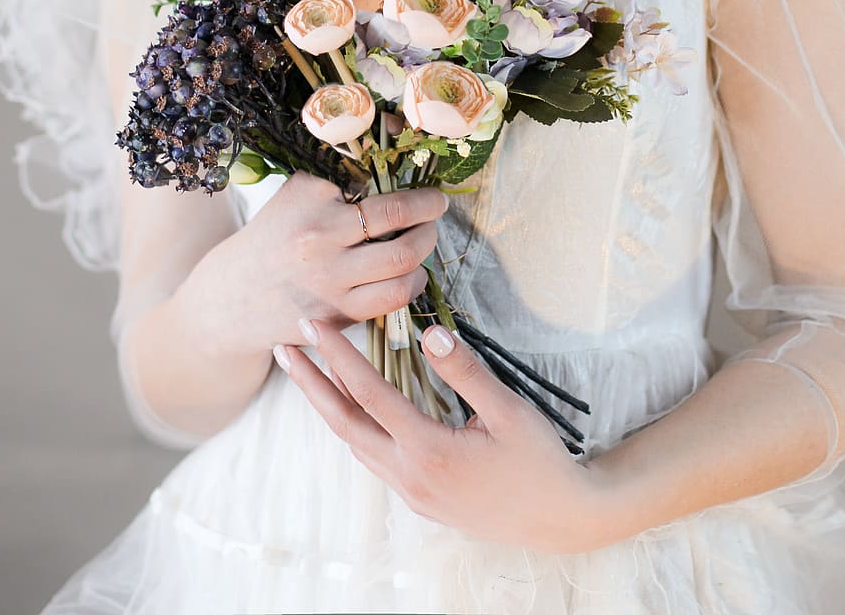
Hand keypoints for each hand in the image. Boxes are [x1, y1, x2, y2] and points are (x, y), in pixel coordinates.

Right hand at [183, 173, 446, 359]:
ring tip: (426, 239)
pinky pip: (392, 299)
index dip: (419, 195)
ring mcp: (331, 282)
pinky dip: (412, 283)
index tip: (433, 193)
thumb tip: (393, 154)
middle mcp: (322, 240)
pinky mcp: (337, 315)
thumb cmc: (272, 236)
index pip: (382, 193)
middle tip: (435, 212)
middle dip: (429, 218)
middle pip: (399, 226)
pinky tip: (411, 273)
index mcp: (312, 202)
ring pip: (402, 264)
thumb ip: (339, 176)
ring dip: (425, 249)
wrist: (233, 297)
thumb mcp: (297, 193)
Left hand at [274, 317, 611, 554]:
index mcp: (428, 450)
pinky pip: (373, 457)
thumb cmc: (539, 460)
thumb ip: (465, 371)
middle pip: (344, 423)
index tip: (313, 326)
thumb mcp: (508, 411)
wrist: (561, 519)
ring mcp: (411, 492)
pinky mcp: (419, 500)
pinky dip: (353, 426)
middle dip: (310, 384)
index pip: (369, 394)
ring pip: (354, 443)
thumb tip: (428, 333)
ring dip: (328, 405)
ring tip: (307, 373)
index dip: (337, 356)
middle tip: (283, 348)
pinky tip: (351, 408)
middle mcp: (409, 475)